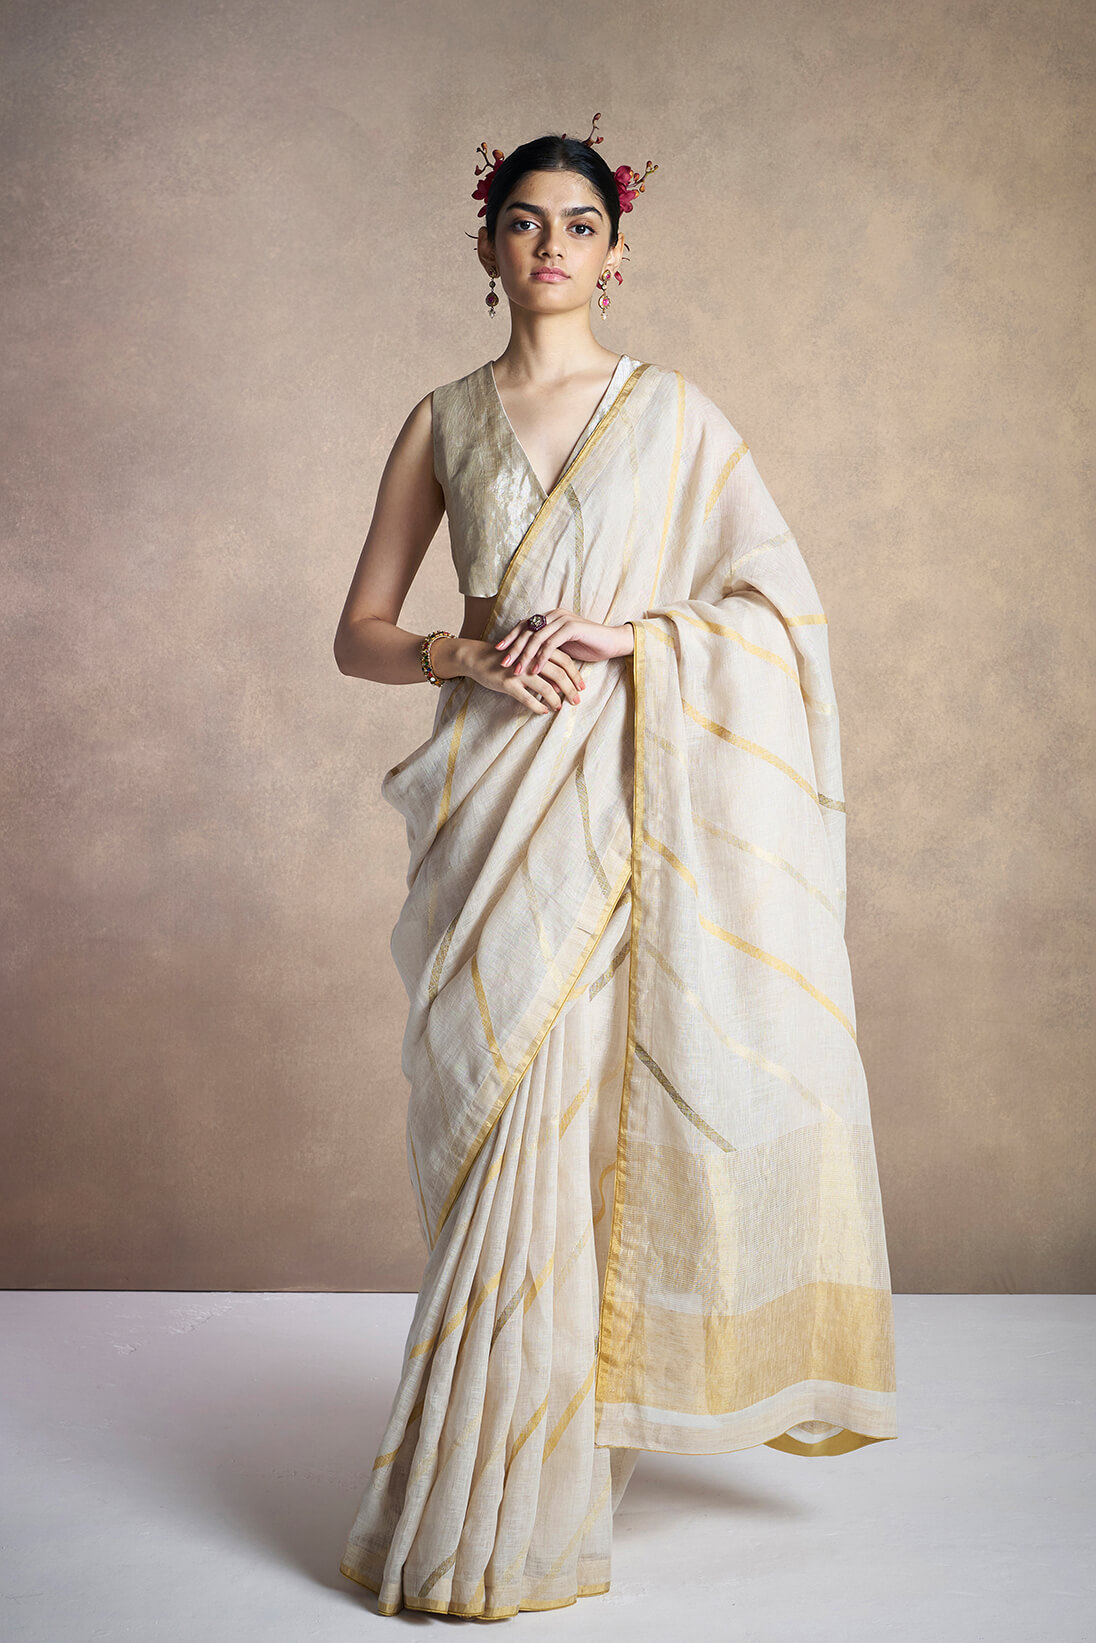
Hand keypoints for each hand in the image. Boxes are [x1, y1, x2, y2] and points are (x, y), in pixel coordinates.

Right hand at [458, 635, 586, 716]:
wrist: (477, 658)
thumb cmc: (506, 658)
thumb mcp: (526, 656)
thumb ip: (544, 665)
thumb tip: (562, 683)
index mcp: (537, 649)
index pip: (564, 660)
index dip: (575, 674)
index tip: (582, 687)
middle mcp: (530, 658)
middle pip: (558, 673)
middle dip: (571, 689)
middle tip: (578, 701)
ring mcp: (518, 671)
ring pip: (545, 687)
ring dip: (556, 699)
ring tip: (561, 707)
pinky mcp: (507, 683)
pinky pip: (527, 698)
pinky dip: (538, 706)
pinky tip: (544, 711)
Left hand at [493, 610, 632, 680]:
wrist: (612, 643)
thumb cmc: (588, 645)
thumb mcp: (562, 646)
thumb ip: (546, 646)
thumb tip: (527, 657)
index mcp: (550, 616)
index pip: (524, 625)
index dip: (510, 637)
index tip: (498, 651)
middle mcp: (554, 614)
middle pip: (527, 630)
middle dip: (513, 648)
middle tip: (503, 662)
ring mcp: (563, 619)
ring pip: (537, 638)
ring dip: (525, 655)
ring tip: (517, 670)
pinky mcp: (571, 628)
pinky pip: (551, 644)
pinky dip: (541, 658)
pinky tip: (535, 670)